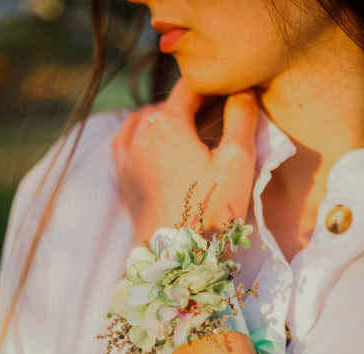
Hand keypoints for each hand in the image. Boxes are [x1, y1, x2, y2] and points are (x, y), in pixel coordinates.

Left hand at [113, 79, 257, 245]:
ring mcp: (126, 158)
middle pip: (165, 104)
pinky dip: (138, 134)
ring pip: (141, 120)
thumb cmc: (212, 210)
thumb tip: (241, 91)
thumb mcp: (237, 162)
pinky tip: (150, 143)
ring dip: (162, 117)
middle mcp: (140, 135)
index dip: (210, 86)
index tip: (226, 91)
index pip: (189, 88)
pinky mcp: (123, 179)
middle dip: (188, 104)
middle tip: (212, 115)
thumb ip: (240, 119)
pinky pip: (124, 141)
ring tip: (184, 129)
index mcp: (168, 124)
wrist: (178, 256)